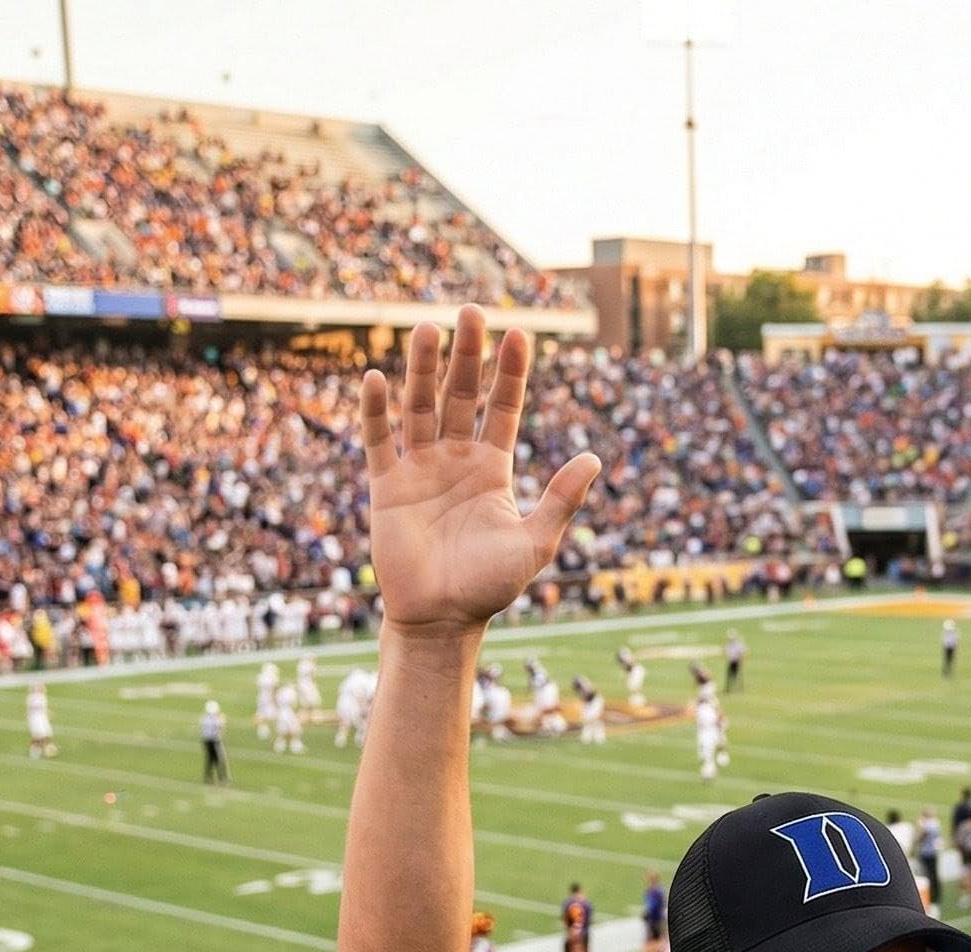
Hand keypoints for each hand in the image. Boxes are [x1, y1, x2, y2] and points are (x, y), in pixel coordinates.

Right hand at [361, 307, 601, 634]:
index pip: (501, 408)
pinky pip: (380, 442)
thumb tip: (594, 458)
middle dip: (467, 356)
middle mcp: (455, 460)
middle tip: (472, 312)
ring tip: (426, 328)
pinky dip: (376, 412)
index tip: (519, 333)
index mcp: (492, 469)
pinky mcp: (387, 487)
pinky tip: (377, 378)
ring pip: (420, 407)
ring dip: (422, 369)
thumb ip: (562, 500)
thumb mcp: (535, 542)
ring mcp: (419, 470)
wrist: (442, 620)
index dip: (510, 373)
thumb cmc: (490, 586)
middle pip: (461, 395)